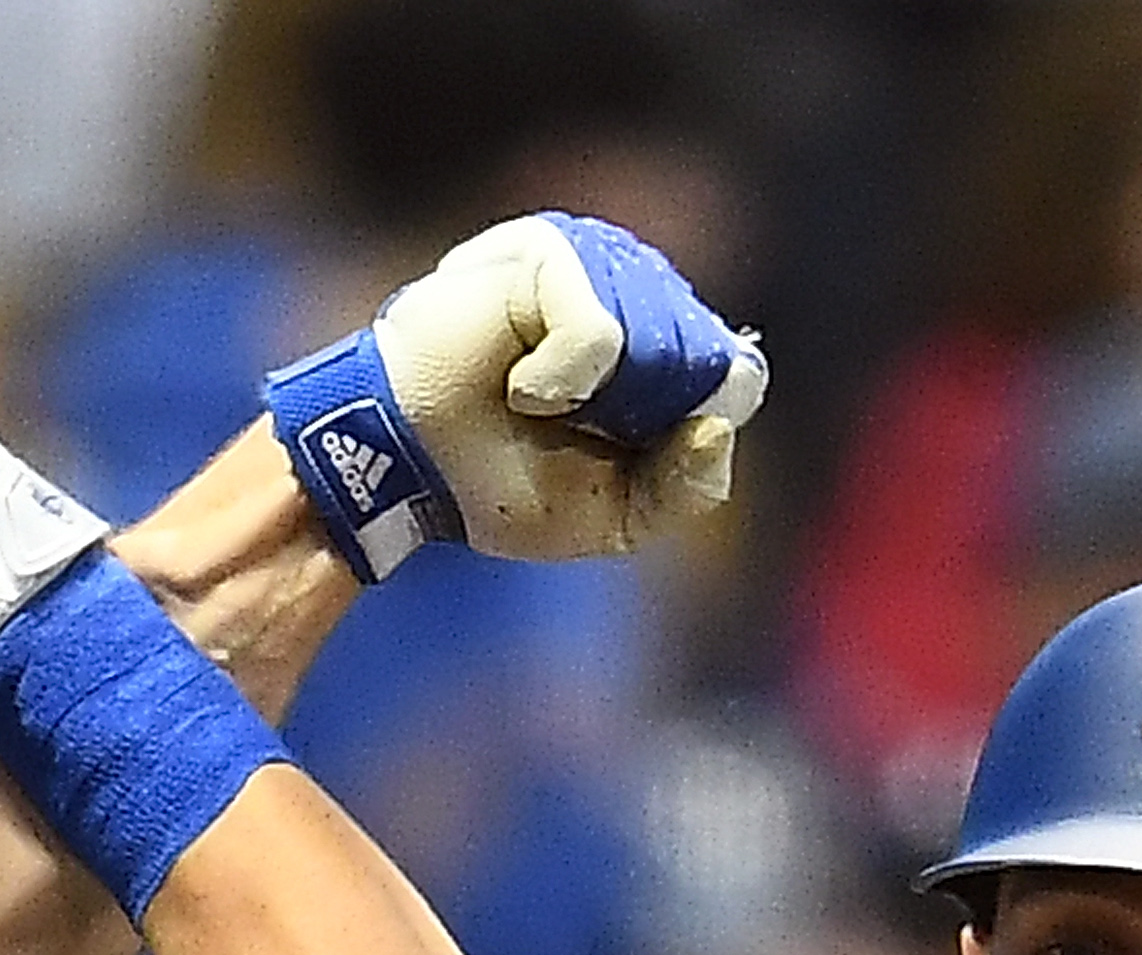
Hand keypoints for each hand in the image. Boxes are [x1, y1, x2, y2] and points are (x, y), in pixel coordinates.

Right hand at [275, 213, 767, 576]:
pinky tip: (519, 383)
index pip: (738, 382)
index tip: (620, 453)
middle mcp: (640, 290)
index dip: (691, 430)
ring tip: (535, 401)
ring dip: (598, 401)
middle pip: (706, 360)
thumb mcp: (614, 516)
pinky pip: (603, 334)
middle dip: (642, 419)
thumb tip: (719, 425)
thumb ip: (684, 490)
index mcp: (666, 347)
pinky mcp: (552, 252)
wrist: (404, 466)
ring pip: (662, 341)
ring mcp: (598, 262)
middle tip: (567, 428)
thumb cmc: (497, 480)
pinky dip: (561, 381)